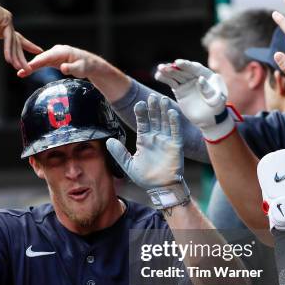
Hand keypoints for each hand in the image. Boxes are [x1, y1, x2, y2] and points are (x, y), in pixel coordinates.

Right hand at [0, 0, 42, 70]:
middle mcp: (6, 24)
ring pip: (14, 42)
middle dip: (22, 57)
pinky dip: (8, 50)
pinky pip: (8, 38)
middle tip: (29, 69)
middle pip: (17, 43)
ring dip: (16, 57)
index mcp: (2, 28)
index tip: (39, 51)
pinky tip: (9, 60)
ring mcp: (7, 20)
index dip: (27, 46)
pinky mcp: (5, 19)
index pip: (16, 40)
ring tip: (21, 68)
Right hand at [17, 44, 102, 77]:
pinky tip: (26, 72)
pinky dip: (35, 67)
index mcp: (62, 51)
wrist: (89, 64)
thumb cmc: (85, 66)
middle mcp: (56, 51)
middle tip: (20, 72)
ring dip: (30, 67)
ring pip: (40, 60)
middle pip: (41, 58)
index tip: (28, 67)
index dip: (37, 62)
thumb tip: (62, 67)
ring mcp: (54, 54)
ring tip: (20, 73)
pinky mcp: (53, 59)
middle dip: (30, 65)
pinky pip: (42, 63)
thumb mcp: (80, 69)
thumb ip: (71, 68)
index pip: (47, 56)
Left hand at [106, 94, 189, 208]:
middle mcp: (155, 138)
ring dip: (164, 111)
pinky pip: (175, 131)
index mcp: (144, 140)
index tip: (139, 104)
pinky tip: (172, 112)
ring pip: (165, 122)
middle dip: (153, 108)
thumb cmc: (145, 178)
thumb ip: (119, 153)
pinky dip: (174, 122)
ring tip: (162, 99)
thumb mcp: (129, 165)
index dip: (141, 113)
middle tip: (151, 96)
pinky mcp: (176, 146)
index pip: (142, 123)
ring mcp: (166, 140)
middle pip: (154, 119)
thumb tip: (108, 141)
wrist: (160, 188)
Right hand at [155, 59, 234, 142]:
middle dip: (174, 68)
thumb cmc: (217, 108)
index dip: (186, 65)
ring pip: (176, 76)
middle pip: (184, 71)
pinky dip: (165, 79)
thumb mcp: (217, 100)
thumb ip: (209, 90)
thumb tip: (200, 80)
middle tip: (164, 67)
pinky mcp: (180, 90)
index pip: (196, 68)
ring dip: (167, 72)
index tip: (177, 62)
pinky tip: (158, 75)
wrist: (210, 118)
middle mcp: (196, 77)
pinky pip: (172, 83)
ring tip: (159, 69)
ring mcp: (187, 83)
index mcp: (207, 75)